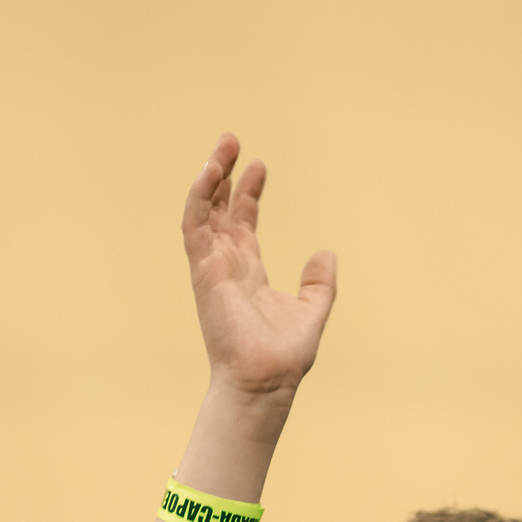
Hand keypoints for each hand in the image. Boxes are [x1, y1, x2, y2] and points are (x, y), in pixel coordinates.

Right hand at [183, 134, 336, 397]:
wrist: (265, 381)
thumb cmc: (283, 357)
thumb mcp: (312, 311)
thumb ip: (319, 284)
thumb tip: (327, 253)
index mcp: (248, 274)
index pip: (243, 224)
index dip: (249, 194)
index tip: (259, 166)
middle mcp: (226, 267)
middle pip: (219, 211)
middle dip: (224, 175)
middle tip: (232, 141)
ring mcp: (212, 267)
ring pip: (203, 211)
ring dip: (210, 177)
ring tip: (224, 146)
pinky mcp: (203, 270)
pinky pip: (195, 225)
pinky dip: (200, 196)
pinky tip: (211, 171)